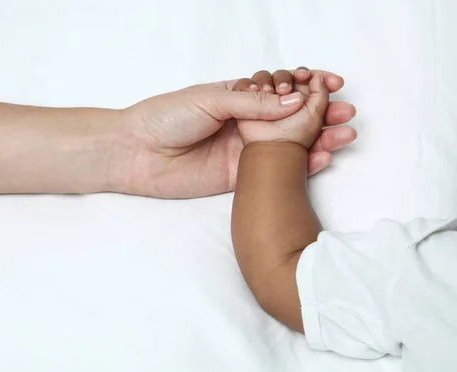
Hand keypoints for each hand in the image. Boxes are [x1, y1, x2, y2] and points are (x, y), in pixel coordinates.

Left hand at [117, 70, 356, 197]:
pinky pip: (276, 170)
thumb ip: (254, 104)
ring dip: (319, 139)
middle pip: (292, 118)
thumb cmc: (166, 117)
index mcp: (238, 97)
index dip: (307, 87)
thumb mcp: (211, 98)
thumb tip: (297, 100)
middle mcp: (245, 123)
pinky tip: (324, 157)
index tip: (331, 83)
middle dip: (321, 114)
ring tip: (346, 133)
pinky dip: (302, 165)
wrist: (138, 153)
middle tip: (346, 112)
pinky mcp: (241, 177)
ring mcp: (244, 150)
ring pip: (289, 144)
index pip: (281, 90)